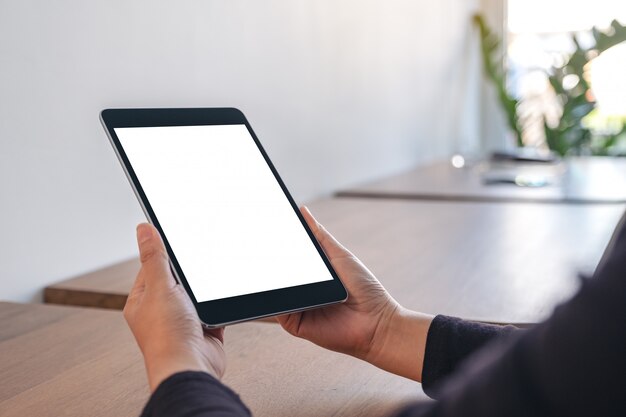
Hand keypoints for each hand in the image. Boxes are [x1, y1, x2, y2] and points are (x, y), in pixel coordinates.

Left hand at [124, 223, 225, 391]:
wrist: (190, 366)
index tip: (178, 238)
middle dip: (189, 274)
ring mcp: (182, 321)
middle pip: (177, 280)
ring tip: (206, 290)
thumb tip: (143, 229)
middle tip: (197, 265)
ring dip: (205, 292)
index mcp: (142, 300)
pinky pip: (213, 310)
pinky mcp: (204, 330)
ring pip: (197, 295)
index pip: (151, 267)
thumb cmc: (167, 336)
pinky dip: (218, 307)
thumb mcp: (160, 286)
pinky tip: (218, 304)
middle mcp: (160, 311)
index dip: (164, 253)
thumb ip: (154, 257)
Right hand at [277, 207, 432, 381]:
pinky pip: (278, 309)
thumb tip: (302, 210)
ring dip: (270, 278)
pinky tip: (279, 285)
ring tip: (265, 262)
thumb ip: (319, 236)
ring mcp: (294, 307)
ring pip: (274, 291)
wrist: (375, 321)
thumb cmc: (363, 288)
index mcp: (308, 274)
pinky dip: (276, 298)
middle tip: (254, 242)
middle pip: (276, 274)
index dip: (273, 246)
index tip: (263, 227)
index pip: (285, 258)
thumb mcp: (339, 255)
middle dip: (267, 260)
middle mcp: (299, 290)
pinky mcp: (293, 323)